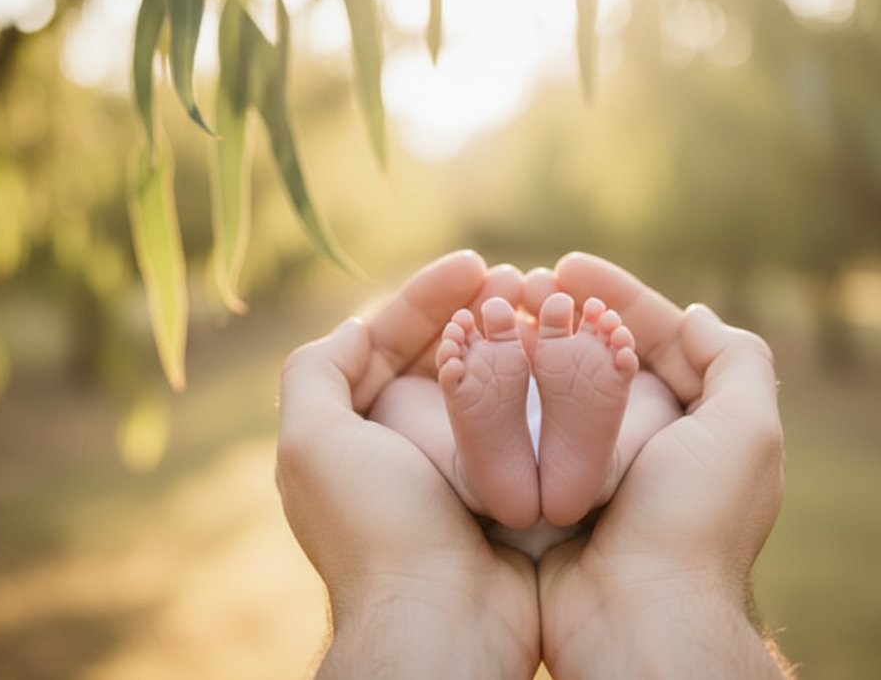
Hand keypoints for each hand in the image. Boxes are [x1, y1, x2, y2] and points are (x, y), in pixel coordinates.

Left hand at [276, 251, 539, 678]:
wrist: (441, 617)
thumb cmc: (376, 527)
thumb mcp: (314, 442)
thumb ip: (315, 373)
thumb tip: (353, 329)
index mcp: (351, 429)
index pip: (383, 339)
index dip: (425, 295)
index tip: (475, 263)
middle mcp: (398, 445)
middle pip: (436, 355)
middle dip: (474, 310)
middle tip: (520, 279)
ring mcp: (451, 468)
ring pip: (482, 383)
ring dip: (511, 341)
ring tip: (546, 307)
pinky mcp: (500, 490)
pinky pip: (518, 423)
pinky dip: (538, 386)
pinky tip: (567, 357)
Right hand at [527, 253, 788, 678]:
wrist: (635, 615)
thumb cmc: (691, 520)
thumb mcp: (745, 430)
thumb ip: (735, 361)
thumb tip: (696, 315)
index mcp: (699, 422)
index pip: (661, 336)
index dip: (620, 294)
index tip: (569, 263)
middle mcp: (651, 441)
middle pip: (608, 355)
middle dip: (568, 312)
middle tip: (522, 283)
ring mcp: (600, 469)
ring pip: (563, 389)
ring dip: (533, 346)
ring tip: (495, 312)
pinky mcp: (554, 494)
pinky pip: (529, 432)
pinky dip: (508, 396)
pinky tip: (478, 363)